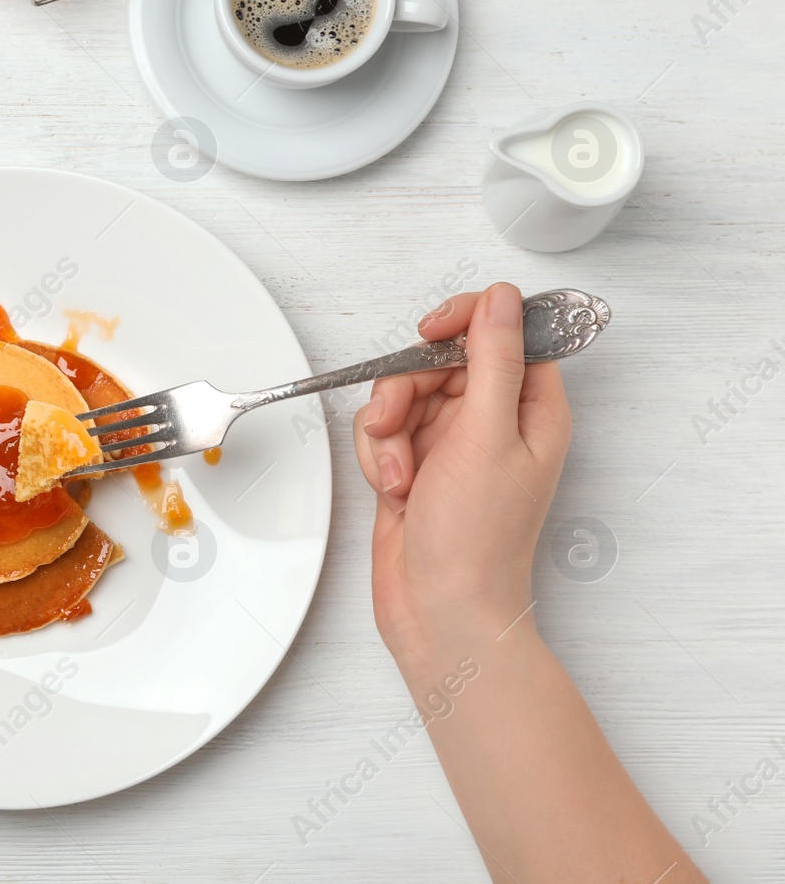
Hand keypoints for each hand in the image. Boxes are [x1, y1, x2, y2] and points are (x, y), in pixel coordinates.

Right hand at [352, 283, 571, 666]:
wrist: (439, 611)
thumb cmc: (477, 541)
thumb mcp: (486, 436)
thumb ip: (493, 359)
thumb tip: (502, 299)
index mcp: (532, 410)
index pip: (506, 332)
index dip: (466, 322)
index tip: (432, 332)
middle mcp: (494, 422)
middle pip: (440, 360)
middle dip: (407, 389)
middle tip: (400, 422)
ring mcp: (452, 445)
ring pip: (403, 394)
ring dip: (387, 430)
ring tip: (399, 473)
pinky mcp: (416, 465)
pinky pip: (383, 431)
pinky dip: (378, 456)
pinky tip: (392, 489)